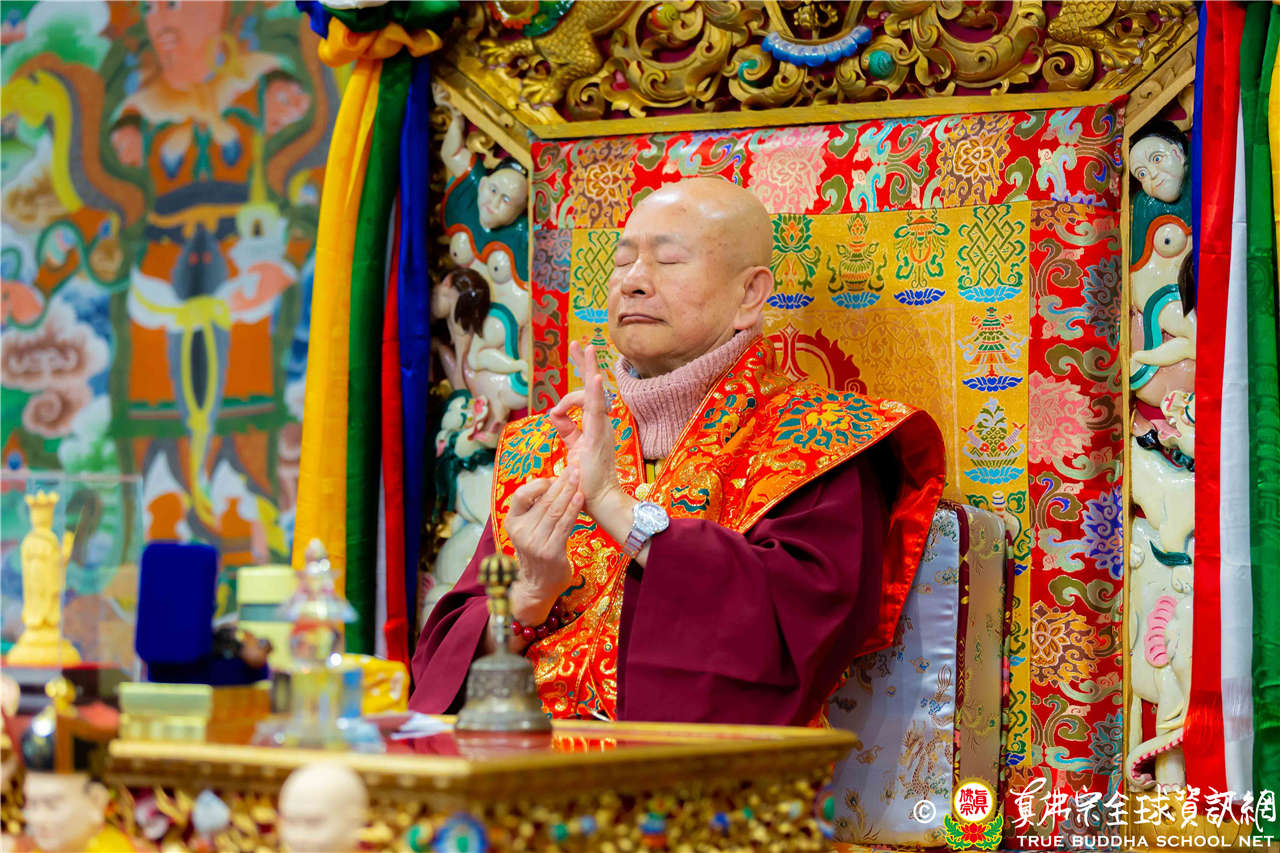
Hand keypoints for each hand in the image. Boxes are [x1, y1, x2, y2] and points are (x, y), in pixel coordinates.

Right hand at [505, 466, 582, 624]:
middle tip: (574, 468)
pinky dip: (573, 509)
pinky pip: (564, 525)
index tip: (555, 477)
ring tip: (579, 478)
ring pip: (555, 510)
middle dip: (561, 482)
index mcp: (512, 523)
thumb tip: (553, 483)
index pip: (521, 495)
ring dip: (569, 492)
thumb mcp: (527, 531)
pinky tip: (580, 498)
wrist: (537, 586)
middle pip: (543, 501)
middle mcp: (521, 532)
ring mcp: (535, 543)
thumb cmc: (536, 553)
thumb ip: (535, 511)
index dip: (539, 483)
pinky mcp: (551, 552)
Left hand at [548, 341, 645, 562]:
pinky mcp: (599, 436)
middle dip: (584, 364)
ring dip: (589, 369)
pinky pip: (598, 410)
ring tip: (586, 347)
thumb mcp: (572, 449)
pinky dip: (595, 393)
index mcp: (594, 427)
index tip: (555, 411)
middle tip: (580, 344)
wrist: (599, 501)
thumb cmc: (586, 480)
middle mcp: (601, 424)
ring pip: (595, 393)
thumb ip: (566, 430)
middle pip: (592, 388)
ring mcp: (602, 428)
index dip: (567, 398)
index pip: (582, 400)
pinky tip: (595, 377)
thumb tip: (553, 413)